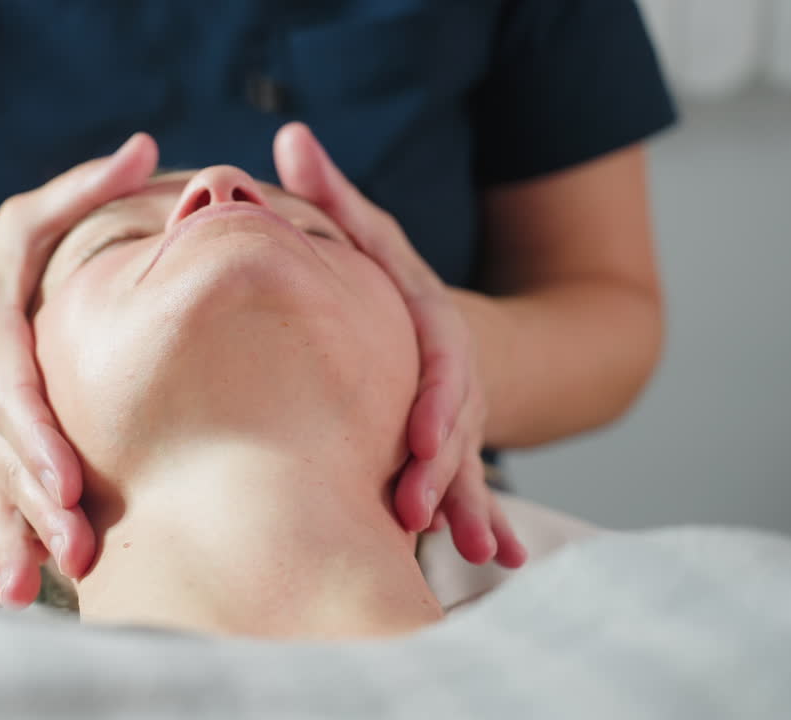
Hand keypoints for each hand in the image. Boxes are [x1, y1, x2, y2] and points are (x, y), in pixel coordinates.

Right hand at [0, 134, 159, 603]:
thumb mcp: (20, 226)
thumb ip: (79, 191)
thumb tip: (148, 147)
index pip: (9, 392)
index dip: (34, 436)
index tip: (67, 479)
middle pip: (5, 459)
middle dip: (38, 506)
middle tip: (80, 547)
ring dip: (10, 545)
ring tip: (34, 588)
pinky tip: (1, 601)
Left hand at [274, 123, 524, 567]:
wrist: (440, 325)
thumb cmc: (387, 282)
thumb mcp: (368, 234)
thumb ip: (333, 197)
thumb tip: (289, 137)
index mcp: (433, 326)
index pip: (442, 362)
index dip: (435, 401)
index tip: (418, 440)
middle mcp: (454, 376)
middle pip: (456, 424)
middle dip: (442, 469)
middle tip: (414, 511)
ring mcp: (459, 420)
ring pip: (468, 465)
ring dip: (470, 508)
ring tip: (476, 552)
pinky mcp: (452, 454)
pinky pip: (471, 491)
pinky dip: (490, 524)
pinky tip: (501, 562)